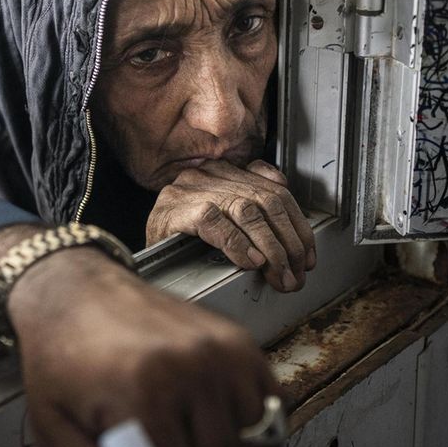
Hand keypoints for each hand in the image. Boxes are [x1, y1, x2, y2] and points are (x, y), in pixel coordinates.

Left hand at [9, 249, 282, 446]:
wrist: (73, 291)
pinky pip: (270, 411)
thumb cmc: (61, 356)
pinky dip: (254, 439)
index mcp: (142, 389)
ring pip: (253, 446)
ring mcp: (220, 351)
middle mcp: (190, 366)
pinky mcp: (239, 342)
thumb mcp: (56, 430)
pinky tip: (222, 442)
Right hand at [147, 159, 315, 292]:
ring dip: (270, 248)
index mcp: (222, 172)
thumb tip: (288, 205)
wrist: (140, 258)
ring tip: (276, 273)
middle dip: (288, 242)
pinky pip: (215, 222)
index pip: (274, 190)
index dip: (297, 225)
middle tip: (294, 274)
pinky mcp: (175, 209)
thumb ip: (251, 203)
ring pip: (246, 210)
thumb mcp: (222, 219)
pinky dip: (237, 244)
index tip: (306, 255)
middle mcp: (207, 174)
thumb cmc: (181, 242)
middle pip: (265, 201)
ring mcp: (189, 190)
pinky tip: (248, 261)